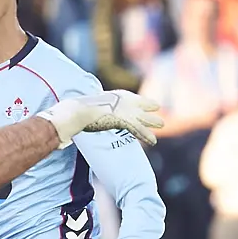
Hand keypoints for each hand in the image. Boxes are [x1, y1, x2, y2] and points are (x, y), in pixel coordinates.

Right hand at [37, 91, 163, 147]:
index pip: (128, 98)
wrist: (78, 111)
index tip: (142, 103)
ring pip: (142, 117)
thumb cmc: (76, 111)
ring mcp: (124, 110)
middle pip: (138, 105)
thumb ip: (87, 113)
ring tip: (161, 124)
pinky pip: (138, 129)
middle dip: (147, 109)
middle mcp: (121, 101)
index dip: (137, 101)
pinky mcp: (124, 120)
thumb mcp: (85, 110)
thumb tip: (76, 119)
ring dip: (152, 121)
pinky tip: (153, 142)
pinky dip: (146, 135)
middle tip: (157, 109)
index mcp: (113, 97)